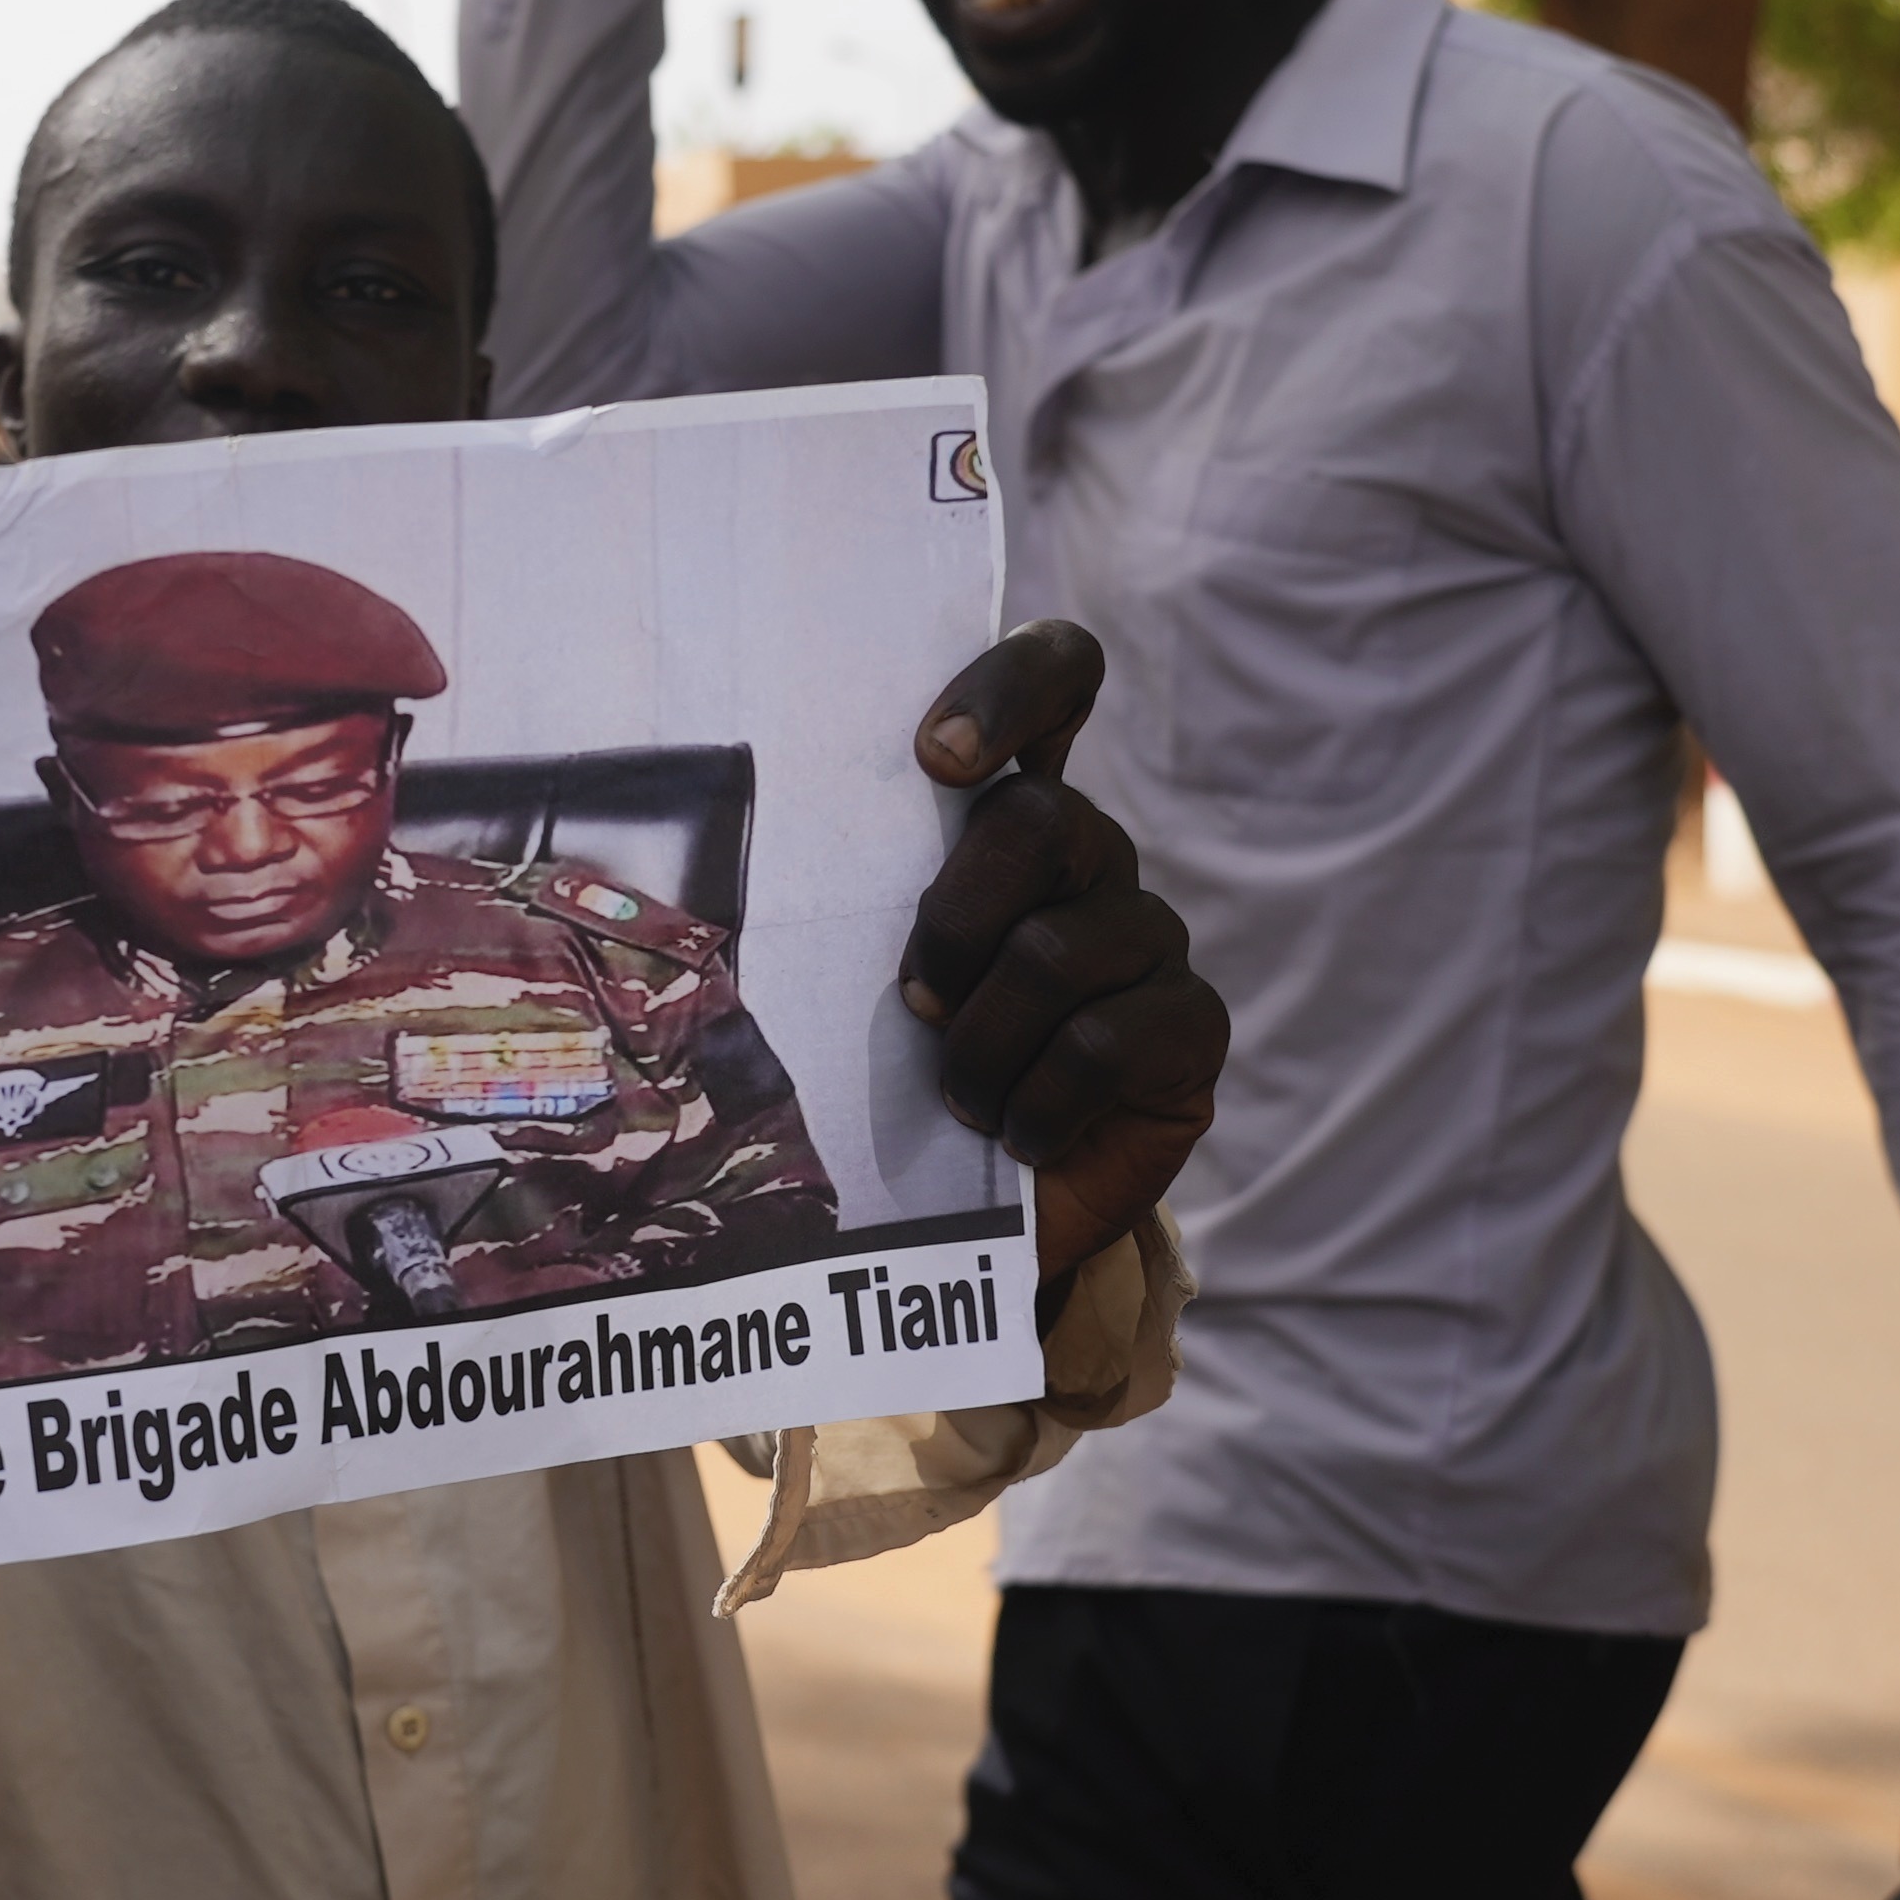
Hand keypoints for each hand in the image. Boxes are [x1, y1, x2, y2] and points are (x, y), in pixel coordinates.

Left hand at [901, 621, 1227, 1291]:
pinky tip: (1019, 1134)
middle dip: (952, 924)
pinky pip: (1105, 1042)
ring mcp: (1151, 939)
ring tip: (961, 1100)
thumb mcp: (846, 978)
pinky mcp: (1191, 1028)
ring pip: (1057, 951)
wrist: (955, 1222)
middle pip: (1038, 820)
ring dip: (978, 1046)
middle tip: (917, 1004)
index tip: (937, 757)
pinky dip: (1036, 1103)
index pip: (1058, 676)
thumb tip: (707, 848)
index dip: (1014, 686)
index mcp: (1010, 817)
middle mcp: (1092, 859)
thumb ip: (837, 893)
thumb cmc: (891, 1081)